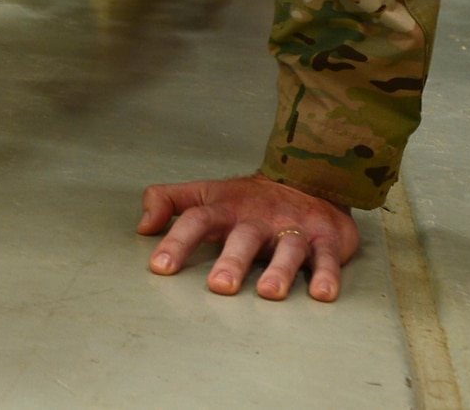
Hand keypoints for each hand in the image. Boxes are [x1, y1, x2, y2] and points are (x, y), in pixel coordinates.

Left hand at [140, 174, 359, 301]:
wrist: (308, 176)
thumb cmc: (248, 199)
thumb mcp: (206, 193)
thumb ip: (169, 202)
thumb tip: (141, 226)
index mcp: (226, 209)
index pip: (197, 220)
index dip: (177, 241)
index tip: (159, 267)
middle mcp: (258, 219)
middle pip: (244, 237)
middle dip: (232, 261)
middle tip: (219, 286)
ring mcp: (293, 229)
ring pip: (287, 249)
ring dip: (279, 270)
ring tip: (268, 293)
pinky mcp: (325, 239)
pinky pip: (328, 257)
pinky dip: (327, 274)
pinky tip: (322, 294)